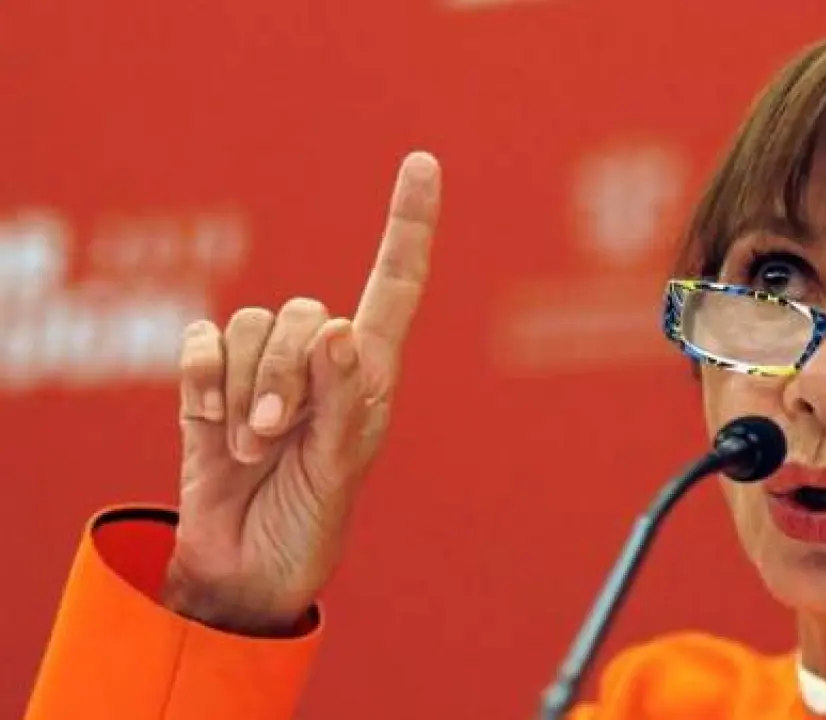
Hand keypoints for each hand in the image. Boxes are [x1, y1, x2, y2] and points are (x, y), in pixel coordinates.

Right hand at [164, 152, 440, 634]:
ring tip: (253, 446)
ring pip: (248, 322)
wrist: (249, 567)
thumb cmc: (314, 519)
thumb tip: (336, 327)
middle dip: (284, 373)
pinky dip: (204, 381)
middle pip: (300, 310)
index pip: (396, 283)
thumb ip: (341, 400)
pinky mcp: (209, 385)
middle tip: (278, 435)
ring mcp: (261, 370)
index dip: (409, 224)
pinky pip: (200, 342)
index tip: (422, 163)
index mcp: (369, 372)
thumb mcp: (341, 468)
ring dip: (246, 389)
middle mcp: (319, 359)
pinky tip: (213, 422)